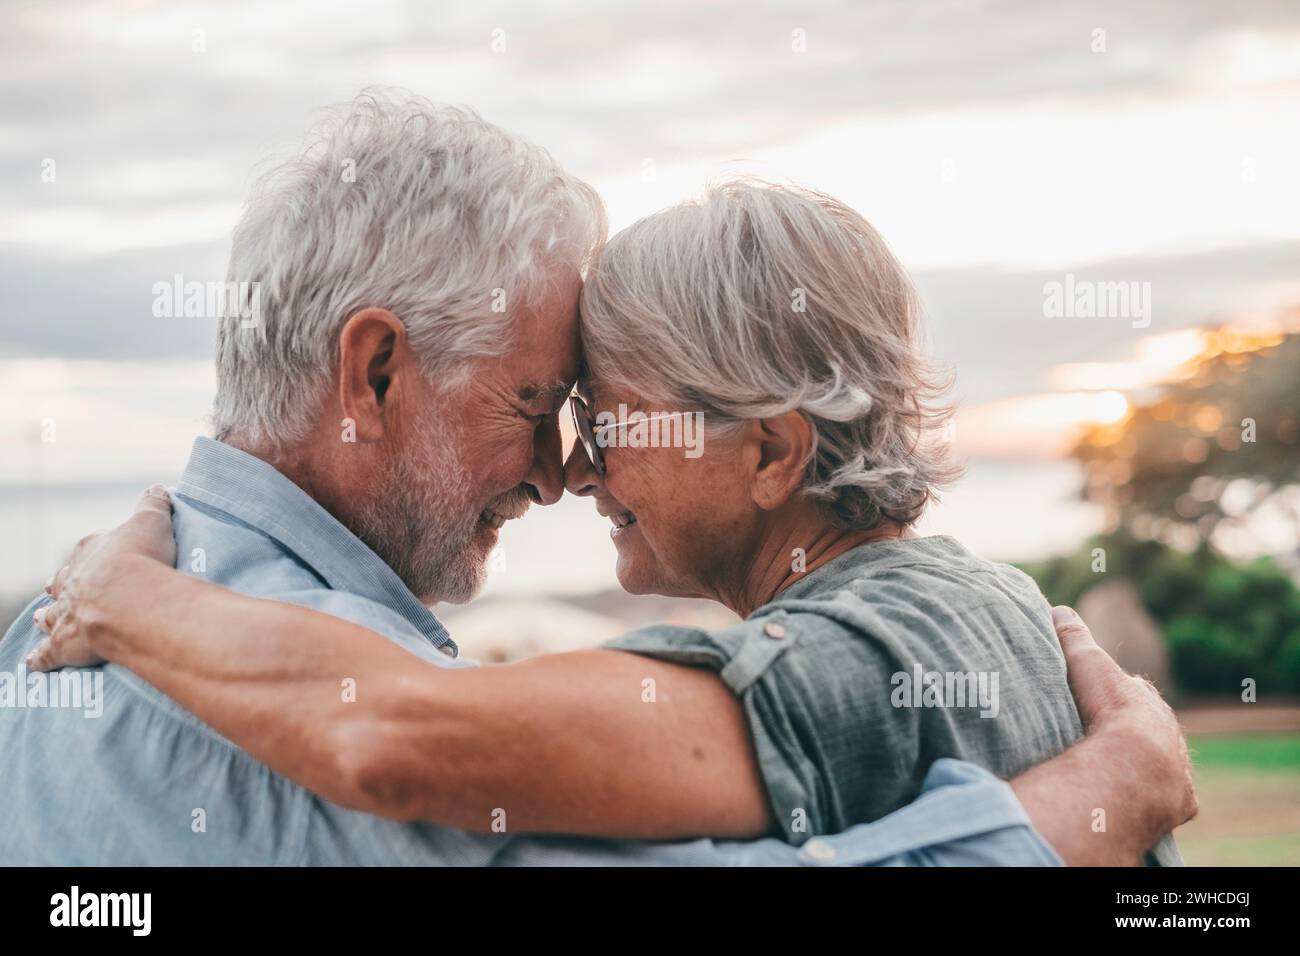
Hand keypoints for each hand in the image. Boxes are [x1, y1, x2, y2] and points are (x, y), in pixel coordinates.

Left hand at [26, 485, 176, 670]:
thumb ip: (153, 505)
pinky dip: (41, 658)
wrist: (129, 599)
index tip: (98, 554)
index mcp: (91, 552)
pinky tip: (33, 662)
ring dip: (45, 617)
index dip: (93, 552)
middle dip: (60, 584)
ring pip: (50, 615)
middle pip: (61, 582)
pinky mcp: (66, 644)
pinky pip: (49, 653)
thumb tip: (157, 489)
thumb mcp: (152, 523)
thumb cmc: (141, 558)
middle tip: (57, 586)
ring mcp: (66, 613)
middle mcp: (73, 582)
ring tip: (40, 619)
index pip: (88, 548)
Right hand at [1052, 604, 1198, 830]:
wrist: (1138, 761)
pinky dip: (1152, 800)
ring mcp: (1177, 769)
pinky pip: (1167, 800)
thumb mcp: (1086, 663)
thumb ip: (1073, 637)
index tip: (1107, 696)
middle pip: (1153, 729)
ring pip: (1163, 765)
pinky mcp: (1178, 800)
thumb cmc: (1110, 708)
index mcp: (1148, 703)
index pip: (1137, 694)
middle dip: (1136, 732)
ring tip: (1118, 775)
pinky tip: (1134, 804)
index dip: (1121, 693)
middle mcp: (1170, 734)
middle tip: (1110, 738)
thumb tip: (1059, 609)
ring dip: (1144, 768)